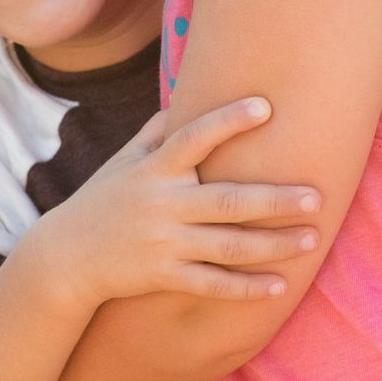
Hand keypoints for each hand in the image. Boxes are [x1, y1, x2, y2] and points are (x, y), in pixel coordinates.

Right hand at [33, 97, 321, 309]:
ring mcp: (163, 243)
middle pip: (226, 200)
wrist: (65, 258)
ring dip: (272, 245)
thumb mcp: (124, 160)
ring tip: (311, 240)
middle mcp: (162, 204)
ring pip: (227, 246)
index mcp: (155, 168)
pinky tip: (278, 286)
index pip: (194, 137)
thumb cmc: (103, 199)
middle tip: (316, 196)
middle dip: (274, 200)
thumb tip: (185, 93)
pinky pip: (210, 284)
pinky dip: (245, 288)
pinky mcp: (163, 277)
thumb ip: (157, 131)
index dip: (228, 121)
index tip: (266, 106)